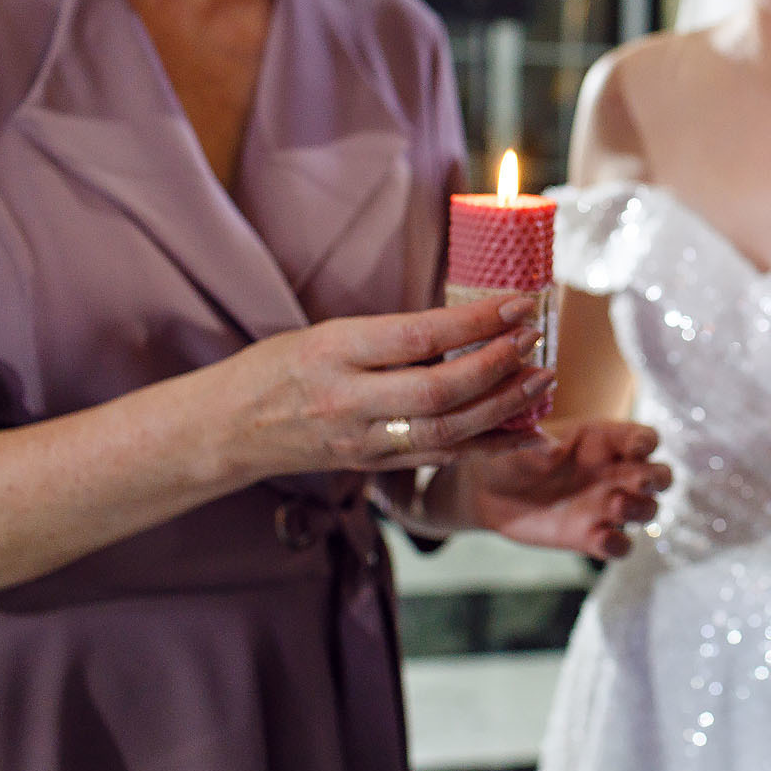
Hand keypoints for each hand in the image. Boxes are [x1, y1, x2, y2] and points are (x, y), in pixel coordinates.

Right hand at [206, 296, 555, 482]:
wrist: (228, 429)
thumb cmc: (279, 368)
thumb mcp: (328, 334)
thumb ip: (391, 336)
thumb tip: (470, 323)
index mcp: (334, 353)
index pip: (418, 336)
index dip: (476, 321)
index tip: (520, 302)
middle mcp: (349, 402)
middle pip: (439, 392)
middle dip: (497, 366)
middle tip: (536, 340)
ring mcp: (364, 442)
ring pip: (447, 432)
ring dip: (504, 407)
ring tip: (542, 379)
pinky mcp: (376, 467)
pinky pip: (443, 458)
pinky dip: (492, 446)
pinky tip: (529, 432)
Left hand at [430, 420, 670, 559]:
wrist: (488, 492)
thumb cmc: (508, 455)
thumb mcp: (517, 442)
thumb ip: (535, 443)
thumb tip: (553, 449)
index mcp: (602, 440)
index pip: (642, 438)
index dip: (646, 443)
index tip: (636, 448)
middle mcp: (613, 472)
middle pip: (660, 475)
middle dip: (657, 479)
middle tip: (639, 482)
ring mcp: (605, 506)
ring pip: (648, 510)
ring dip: (640, 510)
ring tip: (613, 505)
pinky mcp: (591, 537)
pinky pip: (621, 546)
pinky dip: (618, 546)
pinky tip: (599, 539)